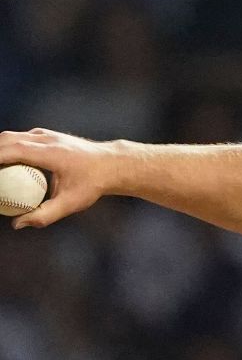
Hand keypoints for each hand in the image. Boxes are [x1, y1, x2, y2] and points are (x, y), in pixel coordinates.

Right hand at [0, 129, 118, 229]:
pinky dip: (7, 148)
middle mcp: (45, 139)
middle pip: (6, 140)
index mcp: (50, 152)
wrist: (112, 164)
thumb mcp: (72, 203)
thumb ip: (45, 215)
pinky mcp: (45, 135)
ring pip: (11, 137)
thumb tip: (17, 224)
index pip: (12, 150)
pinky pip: (19, 139)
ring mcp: (45, 134)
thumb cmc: (93, 185)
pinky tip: (3, 165)